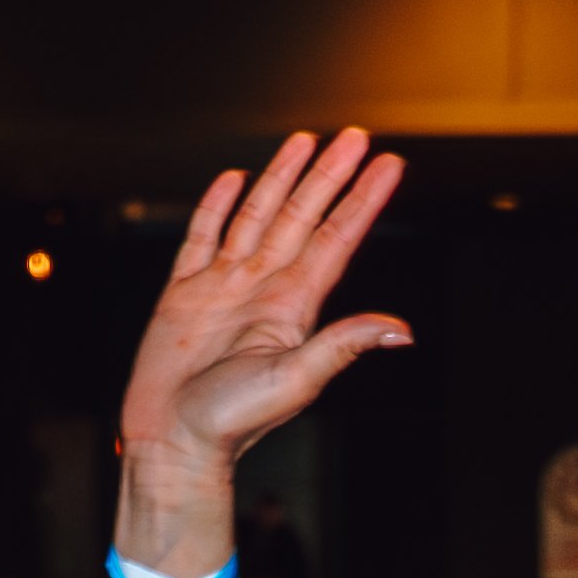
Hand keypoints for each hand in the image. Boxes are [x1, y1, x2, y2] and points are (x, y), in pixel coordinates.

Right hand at [113, 131, 410, 574]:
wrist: (175, 441)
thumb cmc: (234, 421)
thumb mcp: (296, 379)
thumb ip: (343, 344)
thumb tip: (402, 331)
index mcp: (294, 305)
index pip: (337, 239)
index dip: (363, 200)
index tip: (390, 166)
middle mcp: (264, 288)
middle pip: (303, 216)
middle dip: (329, 175)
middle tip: (356, 136)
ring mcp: (224, 287)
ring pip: (258, 215)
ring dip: (281, 179)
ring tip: (304, 141)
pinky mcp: (184, 293)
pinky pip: (202, 237)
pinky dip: (216, 205)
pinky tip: (232, 179)